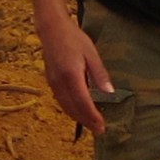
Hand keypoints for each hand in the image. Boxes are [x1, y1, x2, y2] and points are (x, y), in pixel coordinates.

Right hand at [38, 16, 113, 134]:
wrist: (52, 29)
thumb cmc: (74, 39)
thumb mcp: (92, 54)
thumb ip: (99, 75)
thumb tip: (109, 93)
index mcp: (72, 75)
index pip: (83, 102)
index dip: (93, 117)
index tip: (102, 127)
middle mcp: (60, 82)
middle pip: (73, 109)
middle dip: (86, 121)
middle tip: (99, 130)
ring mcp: (53, 83)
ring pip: (65, 107)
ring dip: (77, 117)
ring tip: (90, 124)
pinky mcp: (50, 81)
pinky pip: (60, 101)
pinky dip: (70, 109)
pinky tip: (78, 111)